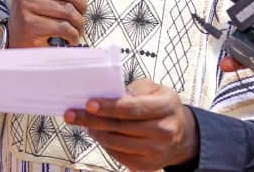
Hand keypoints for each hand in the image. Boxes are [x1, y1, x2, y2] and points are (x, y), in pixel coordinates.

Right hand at [8, 0, 99, 47]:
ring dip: (78, 23)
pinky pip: (63, 27)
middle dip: (81, 6)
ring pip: (68, 10)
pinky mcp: (29, 24)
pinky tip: (70, 36)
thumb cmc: (37, 15)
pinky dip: (72, 35)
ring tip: (75, 28)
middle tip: (79, 14)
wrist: (19, 40)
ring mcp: (25, 4)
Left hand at [63, 79, 197, 170]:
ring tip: (84, 123)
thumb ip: (134, 89)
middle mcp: (164, 131)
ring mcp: (156, 151)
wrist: (181, 135)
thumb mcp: (154, 89)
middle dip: (93, 120)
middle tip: (72, 114)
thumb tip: (108, 94)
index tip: (88, 103)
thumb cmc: (161, 106)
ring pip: (116, 142)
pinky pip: (118, 155)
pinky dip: (104, 144)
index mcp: (166, 106)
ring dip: (95, 132)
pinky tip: (97, 134)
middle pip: (120, 126)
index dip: (109, 106)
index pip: (132, 108)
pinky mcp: (146, 166)